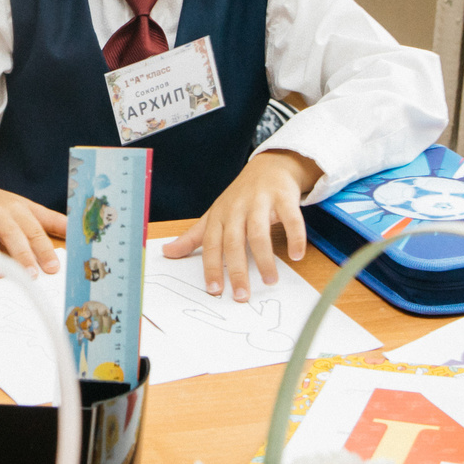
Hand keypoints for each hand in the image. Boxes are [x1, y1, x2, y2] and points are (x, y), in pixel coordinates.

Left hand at [165, 151, 320, 300]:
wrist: (269, 167)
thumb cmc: (239, 197)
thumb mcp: (214, 215)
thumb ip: (193, 237)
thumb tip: (167, 253)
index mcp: (219, 216)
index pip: (212, 245)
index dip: (212, 268)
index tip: (214, 291)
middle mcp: (238, 209)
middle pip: (234, 242)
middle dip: (237, 271)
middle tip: (242, 296)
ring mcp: (260, 202)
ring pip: (260, 233)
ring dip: (265, 260)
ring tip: (269, 280)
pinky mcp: (283, 198)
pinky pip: (290, 219)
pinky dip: (295, 238)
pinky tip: (296, 255)